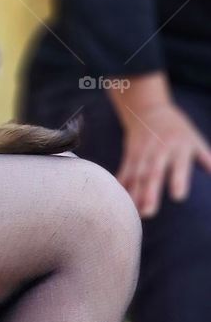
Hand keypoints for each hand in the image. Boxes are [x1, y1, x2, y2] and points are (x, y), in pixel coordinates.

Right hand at [116, 102, 210, 217]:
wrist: (149, 109)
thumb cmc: (178, 129)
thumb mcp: (194, 138)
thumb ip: (205, 157)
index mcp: (179, 146)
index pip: (179, 164)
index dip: (178, 179)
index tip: (178, 197)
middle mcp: (159, 148)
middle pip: (153, 172)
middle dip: (150, 192)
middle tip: (149, 212)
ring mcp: (142, 150)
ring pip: (137, 173)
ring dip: (134, 192)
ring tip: (134, 211)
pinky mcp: (130, 152)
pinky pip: (125, 169)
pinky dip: (122, 183)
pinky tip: (120, 198)